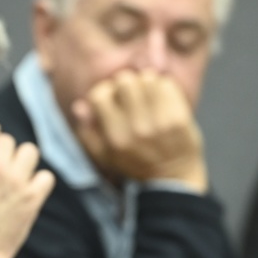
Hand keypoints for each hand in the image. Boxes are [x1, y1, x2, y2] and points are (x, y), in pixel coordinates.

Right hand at [71, 70, 207, 191]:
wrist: (172, 177)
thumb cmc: (135, 164)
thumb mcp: (104, 155)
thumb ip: (87, 131)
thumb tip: (79, 106)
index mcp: (114, 137)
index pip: (99, 96)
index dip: (105, 91)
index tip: (113, 97)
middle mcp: (135, 129)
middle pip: (125, 81)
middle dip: (127, 84)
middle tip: (133, 94)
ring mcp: (159, 123)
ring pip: (147, 79)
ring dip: (146, 83)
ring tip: (148, 94)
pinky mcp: (179, 118)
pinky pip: (167, 85)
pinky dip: (164, 86)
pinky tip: (162, 97)